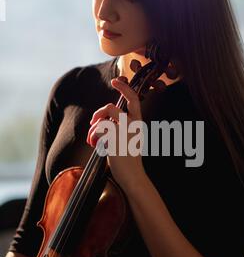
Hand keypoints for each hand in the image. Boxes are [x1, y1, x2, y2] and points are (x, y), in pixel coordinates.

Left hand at [87, 76, 146, 192]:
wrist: (133, 175)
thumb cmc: (130, 160)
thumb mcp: (131, 138)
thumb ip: (123, 126)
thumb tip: (106, 120)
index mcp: (138, 123)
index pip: (134, 99)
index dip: (124, 87)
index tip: (116, 80)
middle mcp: (132, 124)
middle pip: (111, 107)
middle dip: (99, 111)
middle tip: (95, 121)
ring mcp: (123, 131)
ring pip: (102, 119)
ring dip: (94, 127)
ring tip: (93, 137)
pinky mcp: (114, 139)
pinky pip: (98, 130)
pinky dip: (93, 136)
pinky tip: (94, 144)